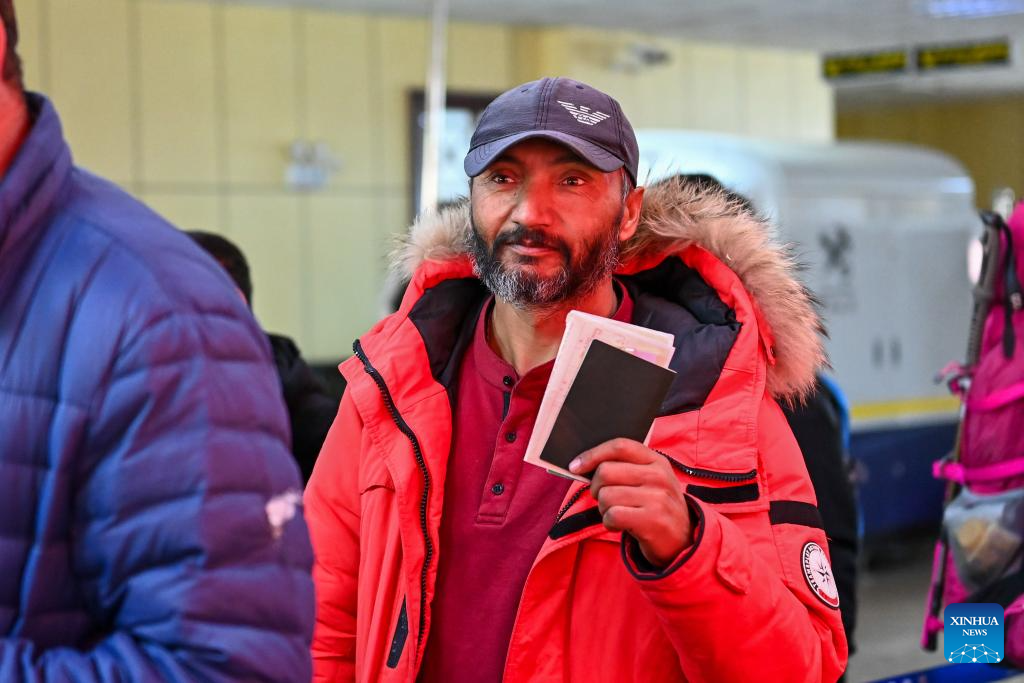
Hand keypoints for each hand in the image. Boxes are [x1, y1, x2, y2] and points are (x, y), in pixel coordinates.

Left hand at [569, 438, 693, 567]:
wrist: (684, 541)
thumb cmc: (656, 507)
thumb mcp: (650, 481)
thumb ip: (625, 468)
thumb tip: (582, 465)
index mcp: (656, 461)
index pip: (620, 446)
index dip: (593, 454)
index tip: (576, 466)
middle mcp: (659, 476)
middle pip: (606, 471)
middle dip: (596, 488)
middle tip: (604, 499)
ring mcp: (657, 498)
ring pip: (606, 495)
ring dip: (603, 508)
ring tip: (616, 514)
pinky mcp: (652, 520)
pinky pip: (612, 515)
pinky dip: (608, 522)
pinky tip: (619, 525)